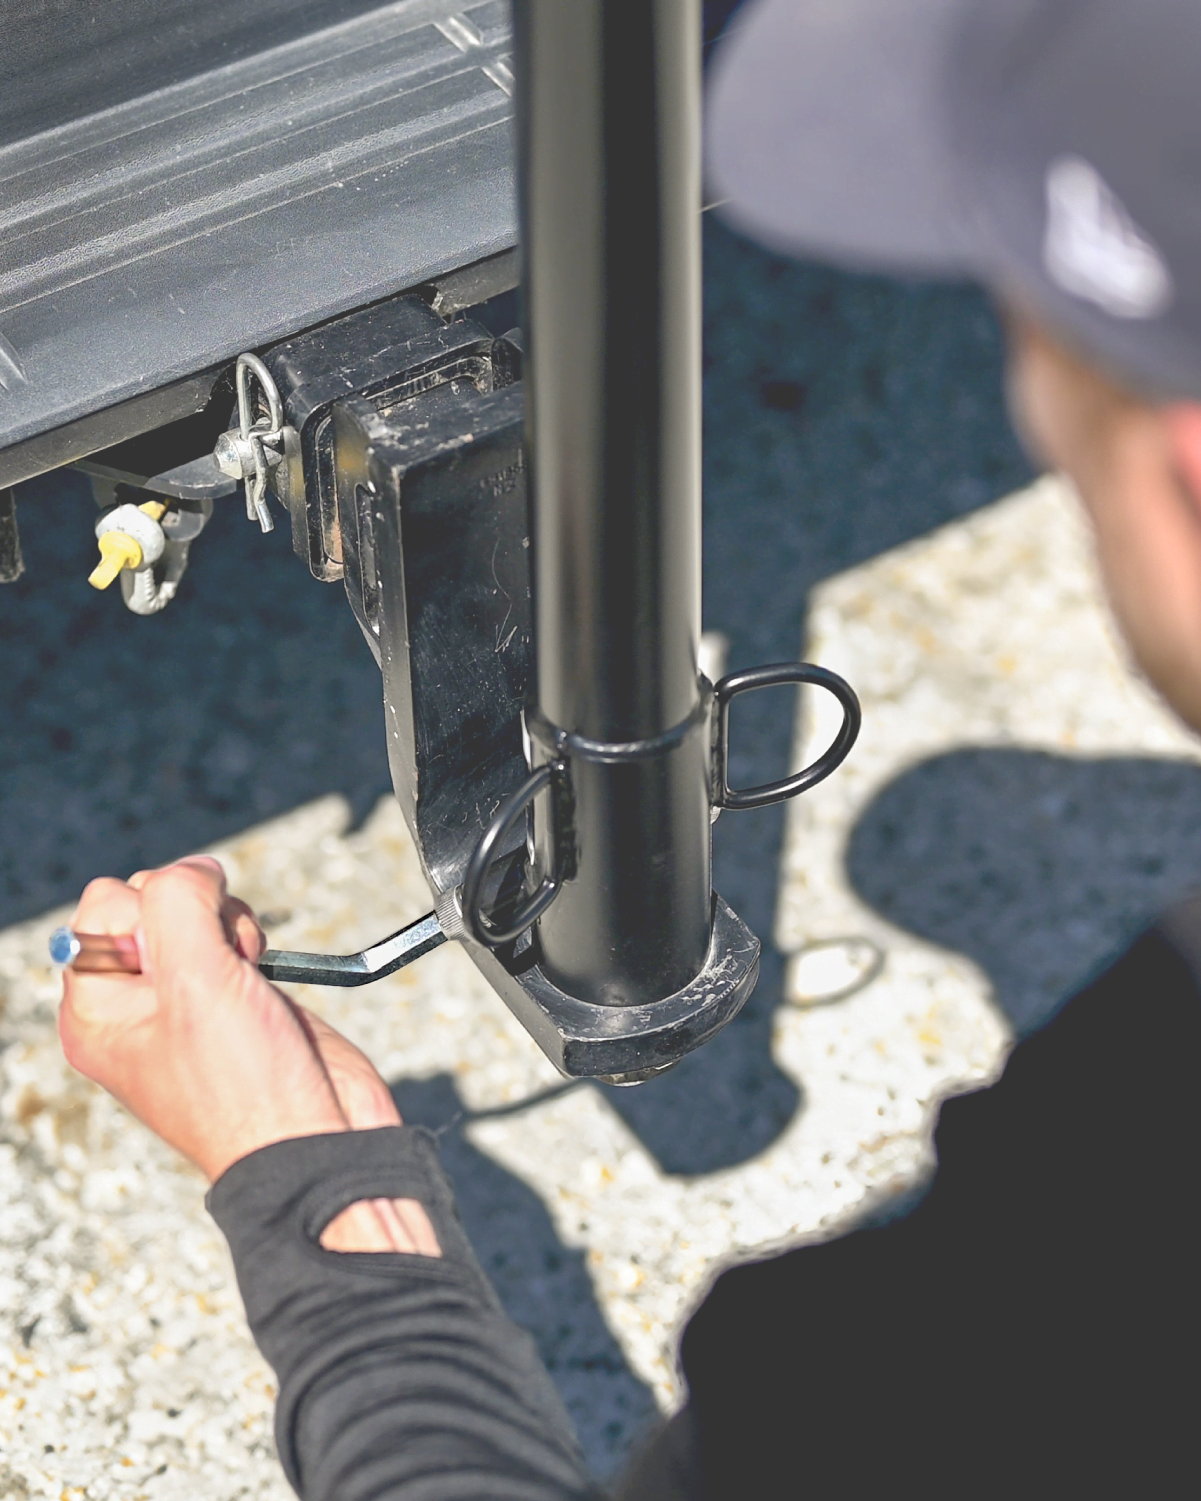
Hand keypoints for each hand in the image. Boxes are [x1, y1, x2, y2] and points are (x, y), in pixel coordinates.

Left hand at [59, 857, 438, 1255]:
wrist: (315, 1137)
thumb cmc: (244, 1086)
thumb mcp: (193, 982)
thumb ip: (177, 903)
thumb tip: (195, 867)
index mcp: (97, 1009)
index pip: (103, 905)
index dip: (153, 912)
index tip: (186, 958)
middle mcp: (134, 1002)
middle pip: (150, 900)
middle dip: (195, 913)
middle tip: (221, 962)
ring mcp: (185, 998)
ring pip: (193, 910)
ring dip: (226, 922)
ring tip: (246, 964)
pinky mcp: (232, 994)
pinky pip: (226, 931)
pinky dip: (247, 934)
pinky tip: (260, 966)